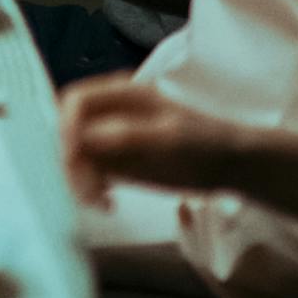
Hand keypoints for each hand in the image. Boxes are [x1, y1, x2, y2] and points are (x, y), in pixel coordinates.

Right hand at [61, 75, 255, 203]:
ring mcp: (110, 138)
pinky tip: (106, 203)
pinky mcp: (115, 163)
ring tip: (100, 202)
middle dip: (71, 160)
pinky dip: (88, 189)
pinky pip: (88, 173)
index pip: (76, 102)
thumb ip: (128, 136)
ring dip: (78, 179)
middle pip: (68, 130)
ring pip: (74, 155)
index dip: (66, 127)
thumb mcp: (170, 137)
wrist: (231, 166)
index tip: (74, 159)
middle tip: (88, 190)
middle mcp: (108, 112)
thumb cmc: (204, 142)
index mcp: (120, 93)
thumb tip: (83, 139)